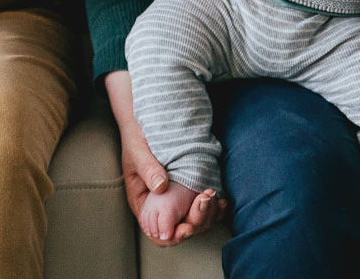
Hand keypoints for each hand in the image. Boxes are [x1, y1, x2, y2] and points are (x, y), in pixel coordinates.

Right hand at [105, 72, 224, 244]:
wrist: (146, 121)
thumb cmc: (137, 137)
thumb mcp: (137, 151)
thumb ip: (148, 168)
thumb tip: (161, 186)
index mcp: (144, 204)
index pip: (158, 234)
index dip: (174, 237)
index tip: (187, 227)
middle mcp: (162, 207)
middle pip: (182, 229)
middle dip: (197, 221)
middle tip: (205, 200)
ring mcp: (178, 200)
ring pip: (197, 221)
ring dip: (209, 214)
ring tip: (213, 196)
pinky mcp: (191, 190)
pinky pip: (205, 208)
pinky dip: (216, 208)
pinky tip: (222, 199)